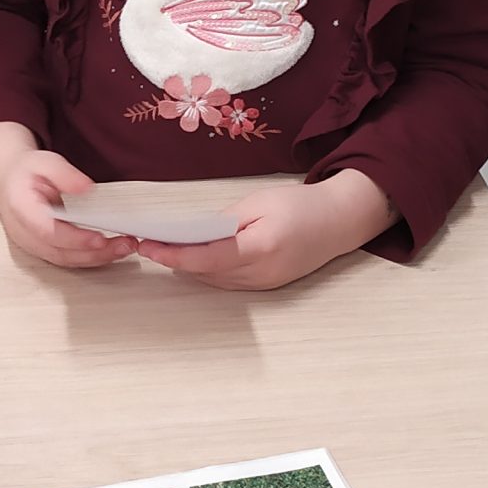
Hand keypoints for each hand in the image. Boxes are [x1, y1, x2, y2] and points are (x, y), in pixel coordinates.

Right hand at [0, 138, 136, 270]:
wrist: (10, 181)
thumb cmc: (26, 172)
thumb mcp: (44, 161)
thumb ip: (64, 174)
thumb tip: (86, 188)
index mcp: (21, 208)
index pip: (47, 231)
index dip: (74, 238)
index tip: (99, 238)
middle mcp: (24, 233)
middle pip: (60, 252)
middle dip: (94, 252)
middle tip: (124, 244)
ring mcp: (33, 245)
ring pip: (66, 260)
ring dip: (97, 258)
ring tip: (124, 247)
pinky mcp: (44, 249)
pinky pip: (68, 259)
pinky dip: (91, 257)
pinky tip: (112, 250)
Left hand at [135, 171, 394, 292]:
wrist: (340, 222)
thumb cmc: (302, 205)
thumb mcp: (260, 202)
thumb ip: (225, 220)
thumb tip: (195, 232)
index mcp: (260, 248)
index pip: (206, 257)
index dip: (173, 254)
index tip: (148, 246)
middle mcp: (261, 273)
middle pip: (206, 272)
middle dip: (175, 260)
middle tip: (147, 243)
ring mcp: (265, 284)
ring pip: (215, 281)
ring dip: (189, 267)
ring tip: (163, 249)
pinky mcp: (268, 286)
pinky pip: (229, 282)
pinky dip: (209, 271)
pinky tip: (194, 257)